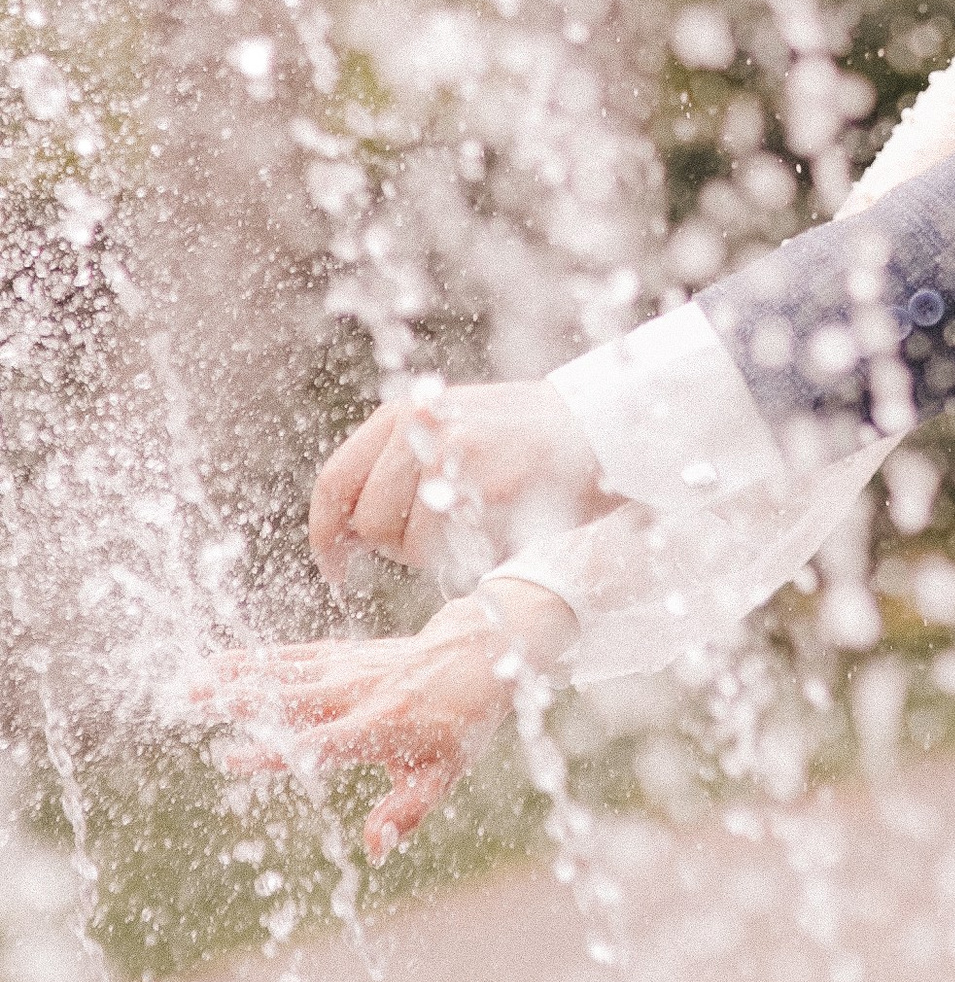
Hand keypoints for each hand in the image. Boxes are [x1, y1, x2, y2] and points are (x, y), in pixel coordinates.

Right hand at [183, 581, 577, 860]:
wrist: (478, 654)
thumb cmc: (459, 723)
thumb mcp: (445, 773)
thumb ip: (407, 812)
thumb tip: (374, 851)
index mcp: (382, 725)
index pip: (322, 741)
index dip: (278, 750)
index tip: (231, 758)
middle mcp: (359, 691)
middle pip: (292, 697)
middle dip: (241, 700)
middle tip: (191, 703)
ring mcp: (348, 668)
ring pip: (284, 671)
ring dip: (235, 676)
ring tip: (187, 683)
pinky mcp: (342, 654)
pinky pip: (293, 656)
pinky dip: (254, 659)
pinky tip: (216, 664)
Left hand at [309, 380, 613, 587]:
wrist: (600, 429)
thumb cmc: (524, 439)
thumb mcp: (451, 427)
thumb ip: (398, 463)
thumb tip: (344, 530)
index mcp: (404, 413)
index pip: (335, 482)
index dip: (327, 535)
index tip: (337, 568)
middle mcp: (422, 430)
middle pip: (369, 523)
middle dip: (396, 545)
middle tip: (444, 535)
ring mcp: (455, 458)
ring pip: (408, 545)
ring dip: (435, 553)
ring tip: (481, 524)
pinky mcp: (488, 490)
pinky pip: (451, 552)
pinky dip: (468, 557)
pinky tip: (501, 530)